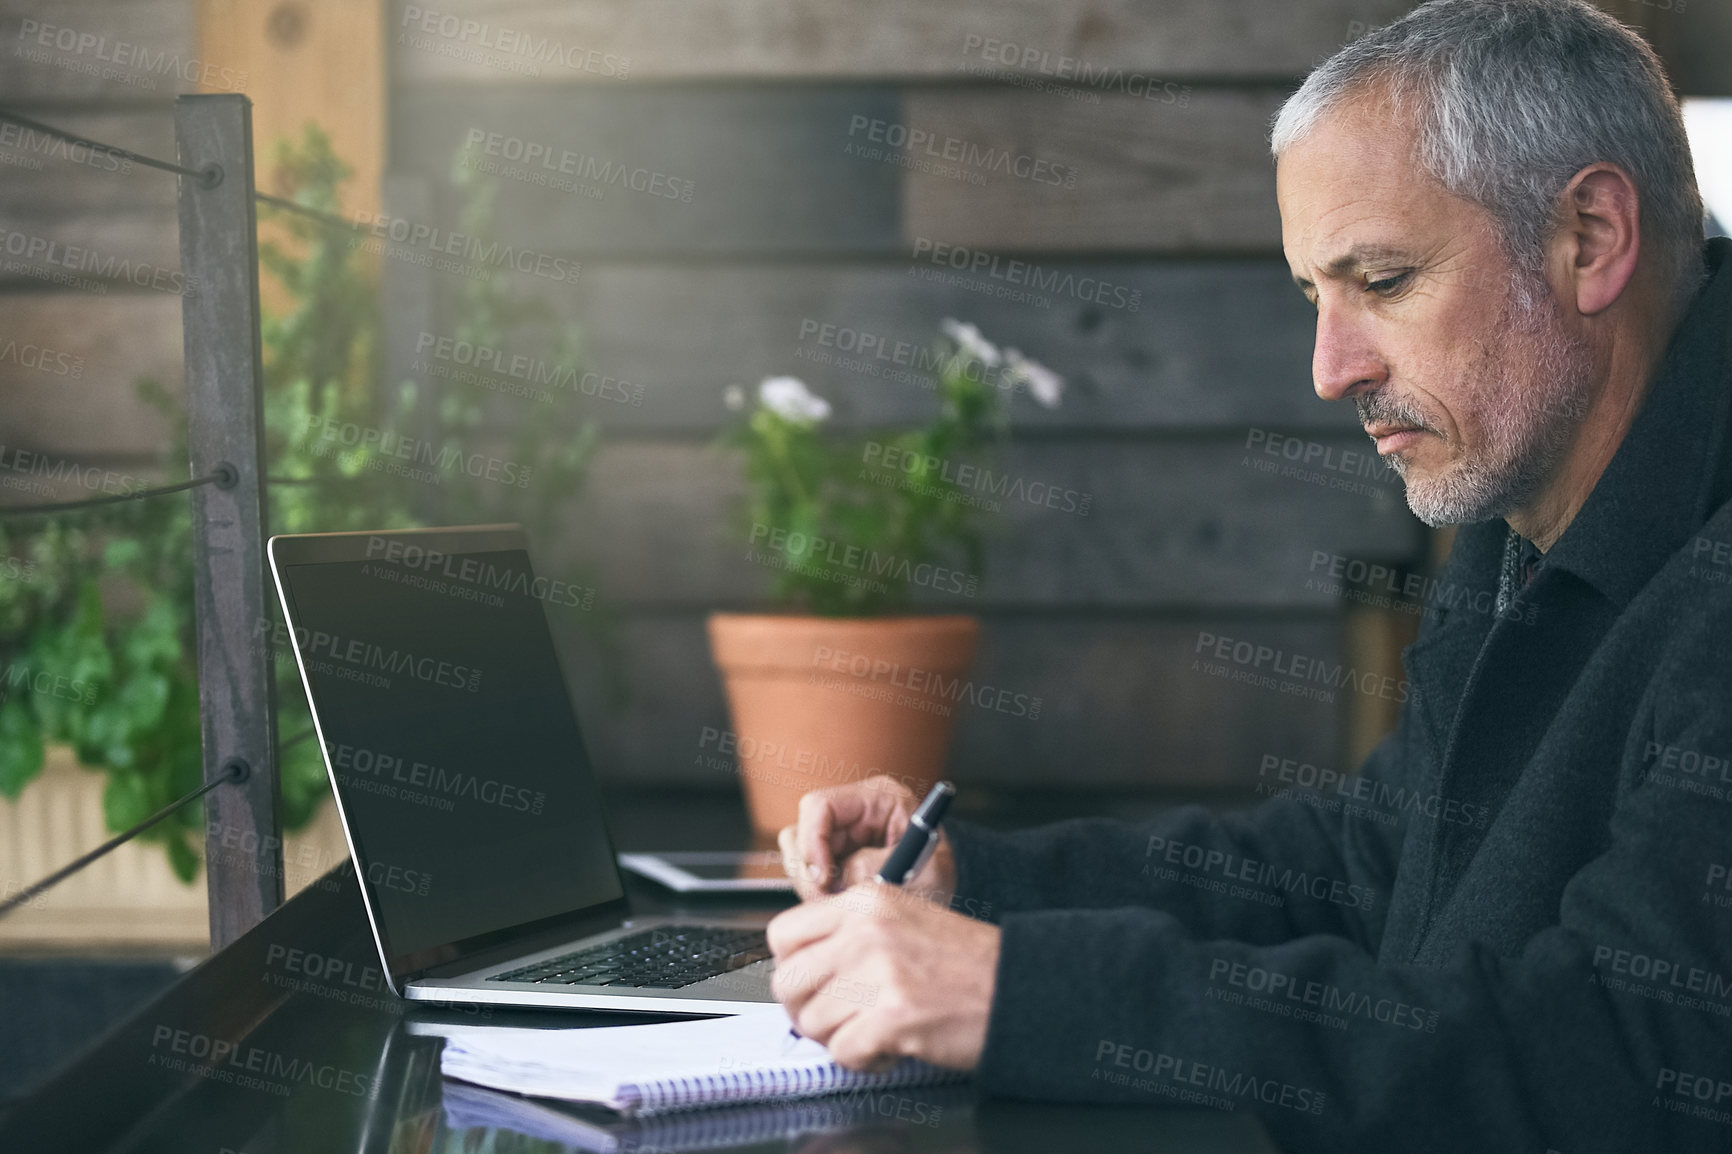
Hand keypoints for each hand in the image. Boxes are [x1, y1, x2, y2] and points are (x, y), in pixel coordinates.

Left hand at [767, 881, 999, 1071]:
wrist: (1016, 985)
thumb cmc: (964, 960)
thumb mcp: (901, 919)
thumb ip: (849, 933)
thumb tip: (800, 967)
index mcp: (865, 901)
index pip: (783, 933)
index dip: (792, 966)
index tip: (811, 982)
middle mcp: (866, 931)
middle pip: (788, 982)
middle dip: (806, 1010)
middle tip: (835, 1018)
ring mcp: (878, 973)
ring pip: (812, 1022)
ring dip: (839, 1037)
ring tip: (875, 1029)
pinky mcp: (892, 1016)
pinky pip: (842, 1052)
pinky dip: (864, 1059)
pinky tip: (892, 1044)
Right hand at [776, 776, 956, 904]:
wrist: (942, 892)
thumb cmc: (939, 876)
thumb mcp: (925, 873)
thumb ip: (881, 868)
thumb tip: (841, 875)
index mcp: (880, 798)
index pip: (821, 806)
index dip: (813, 842)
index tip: (824, 879)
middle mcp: (854, 810)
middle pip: (802, 831)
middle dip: (812, 872)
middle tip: (833, 900)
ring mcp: (840, 834)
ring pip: (798, 854)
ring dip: (813, 885)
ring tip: (844, 902)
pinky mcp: (832, 856)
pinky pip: (805, 873)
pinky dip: (816, 892)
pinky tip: (841, 901)